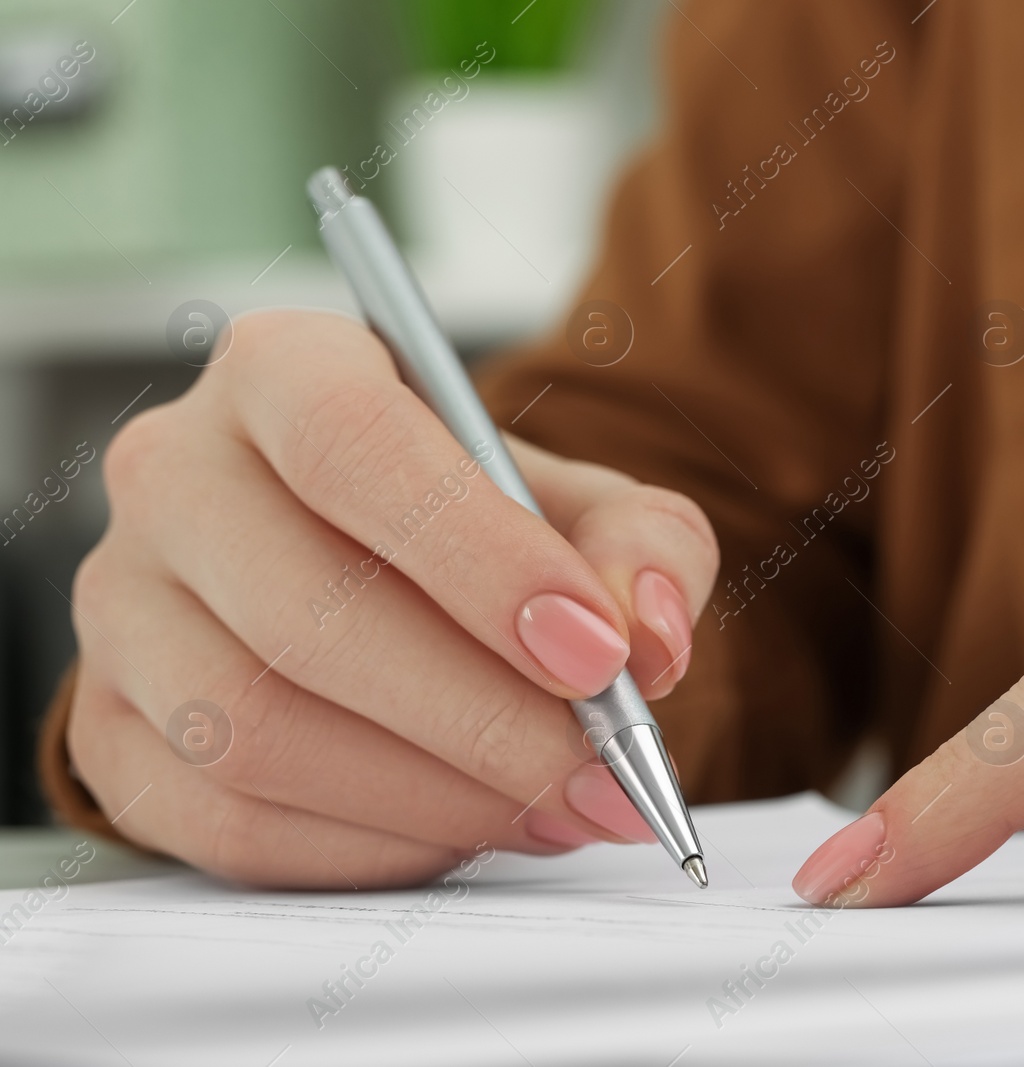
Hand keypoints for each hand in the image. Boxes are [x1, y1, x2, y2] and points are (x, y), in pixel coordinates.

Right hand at [69, 310, 717, 887]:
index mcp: (284, 372)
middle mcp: (176, 475)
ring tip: (557, 806)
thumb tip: (649, 635)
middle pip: (305, 613)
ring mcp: (125, 608)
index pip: (352, 444)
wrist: (374, 580)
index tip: (597, 651)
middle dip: (483, 718)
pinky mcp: (111, 729)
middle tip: (603, 771)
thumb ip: (644, 547)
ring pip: (257, 731)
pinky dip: (374, 846)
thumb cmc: (475, 531)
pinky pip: (230, 823)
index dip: (480, 558)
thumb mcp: (583, 507)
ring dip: (437, 795)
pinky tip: (468, 828)